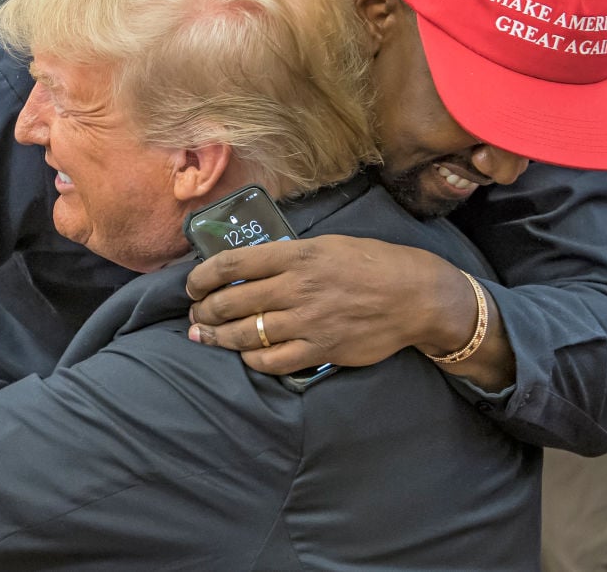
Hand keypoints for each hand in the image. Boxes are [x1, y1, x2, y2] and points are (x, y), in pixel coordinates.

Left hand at [185, 235, 477, 373]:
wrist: (414, 295)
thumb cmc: (371, 263)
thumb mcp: (326, 245)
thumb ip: (287, 257)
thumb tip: (249, 268)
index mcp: (295, 255)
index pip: (231, 264)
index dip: (201, 277)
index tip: (192, 286)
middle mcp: (295, 287)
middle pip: (230, 302)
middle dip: (204, 311)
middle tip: (195, 316)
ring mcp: (306, 321)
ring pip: (245, 334)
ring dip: (218, 337)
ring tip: (205, 337)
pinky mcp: (320, 349)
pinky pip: (272, 360)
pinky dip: (251, 359)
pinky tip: (245, 355)